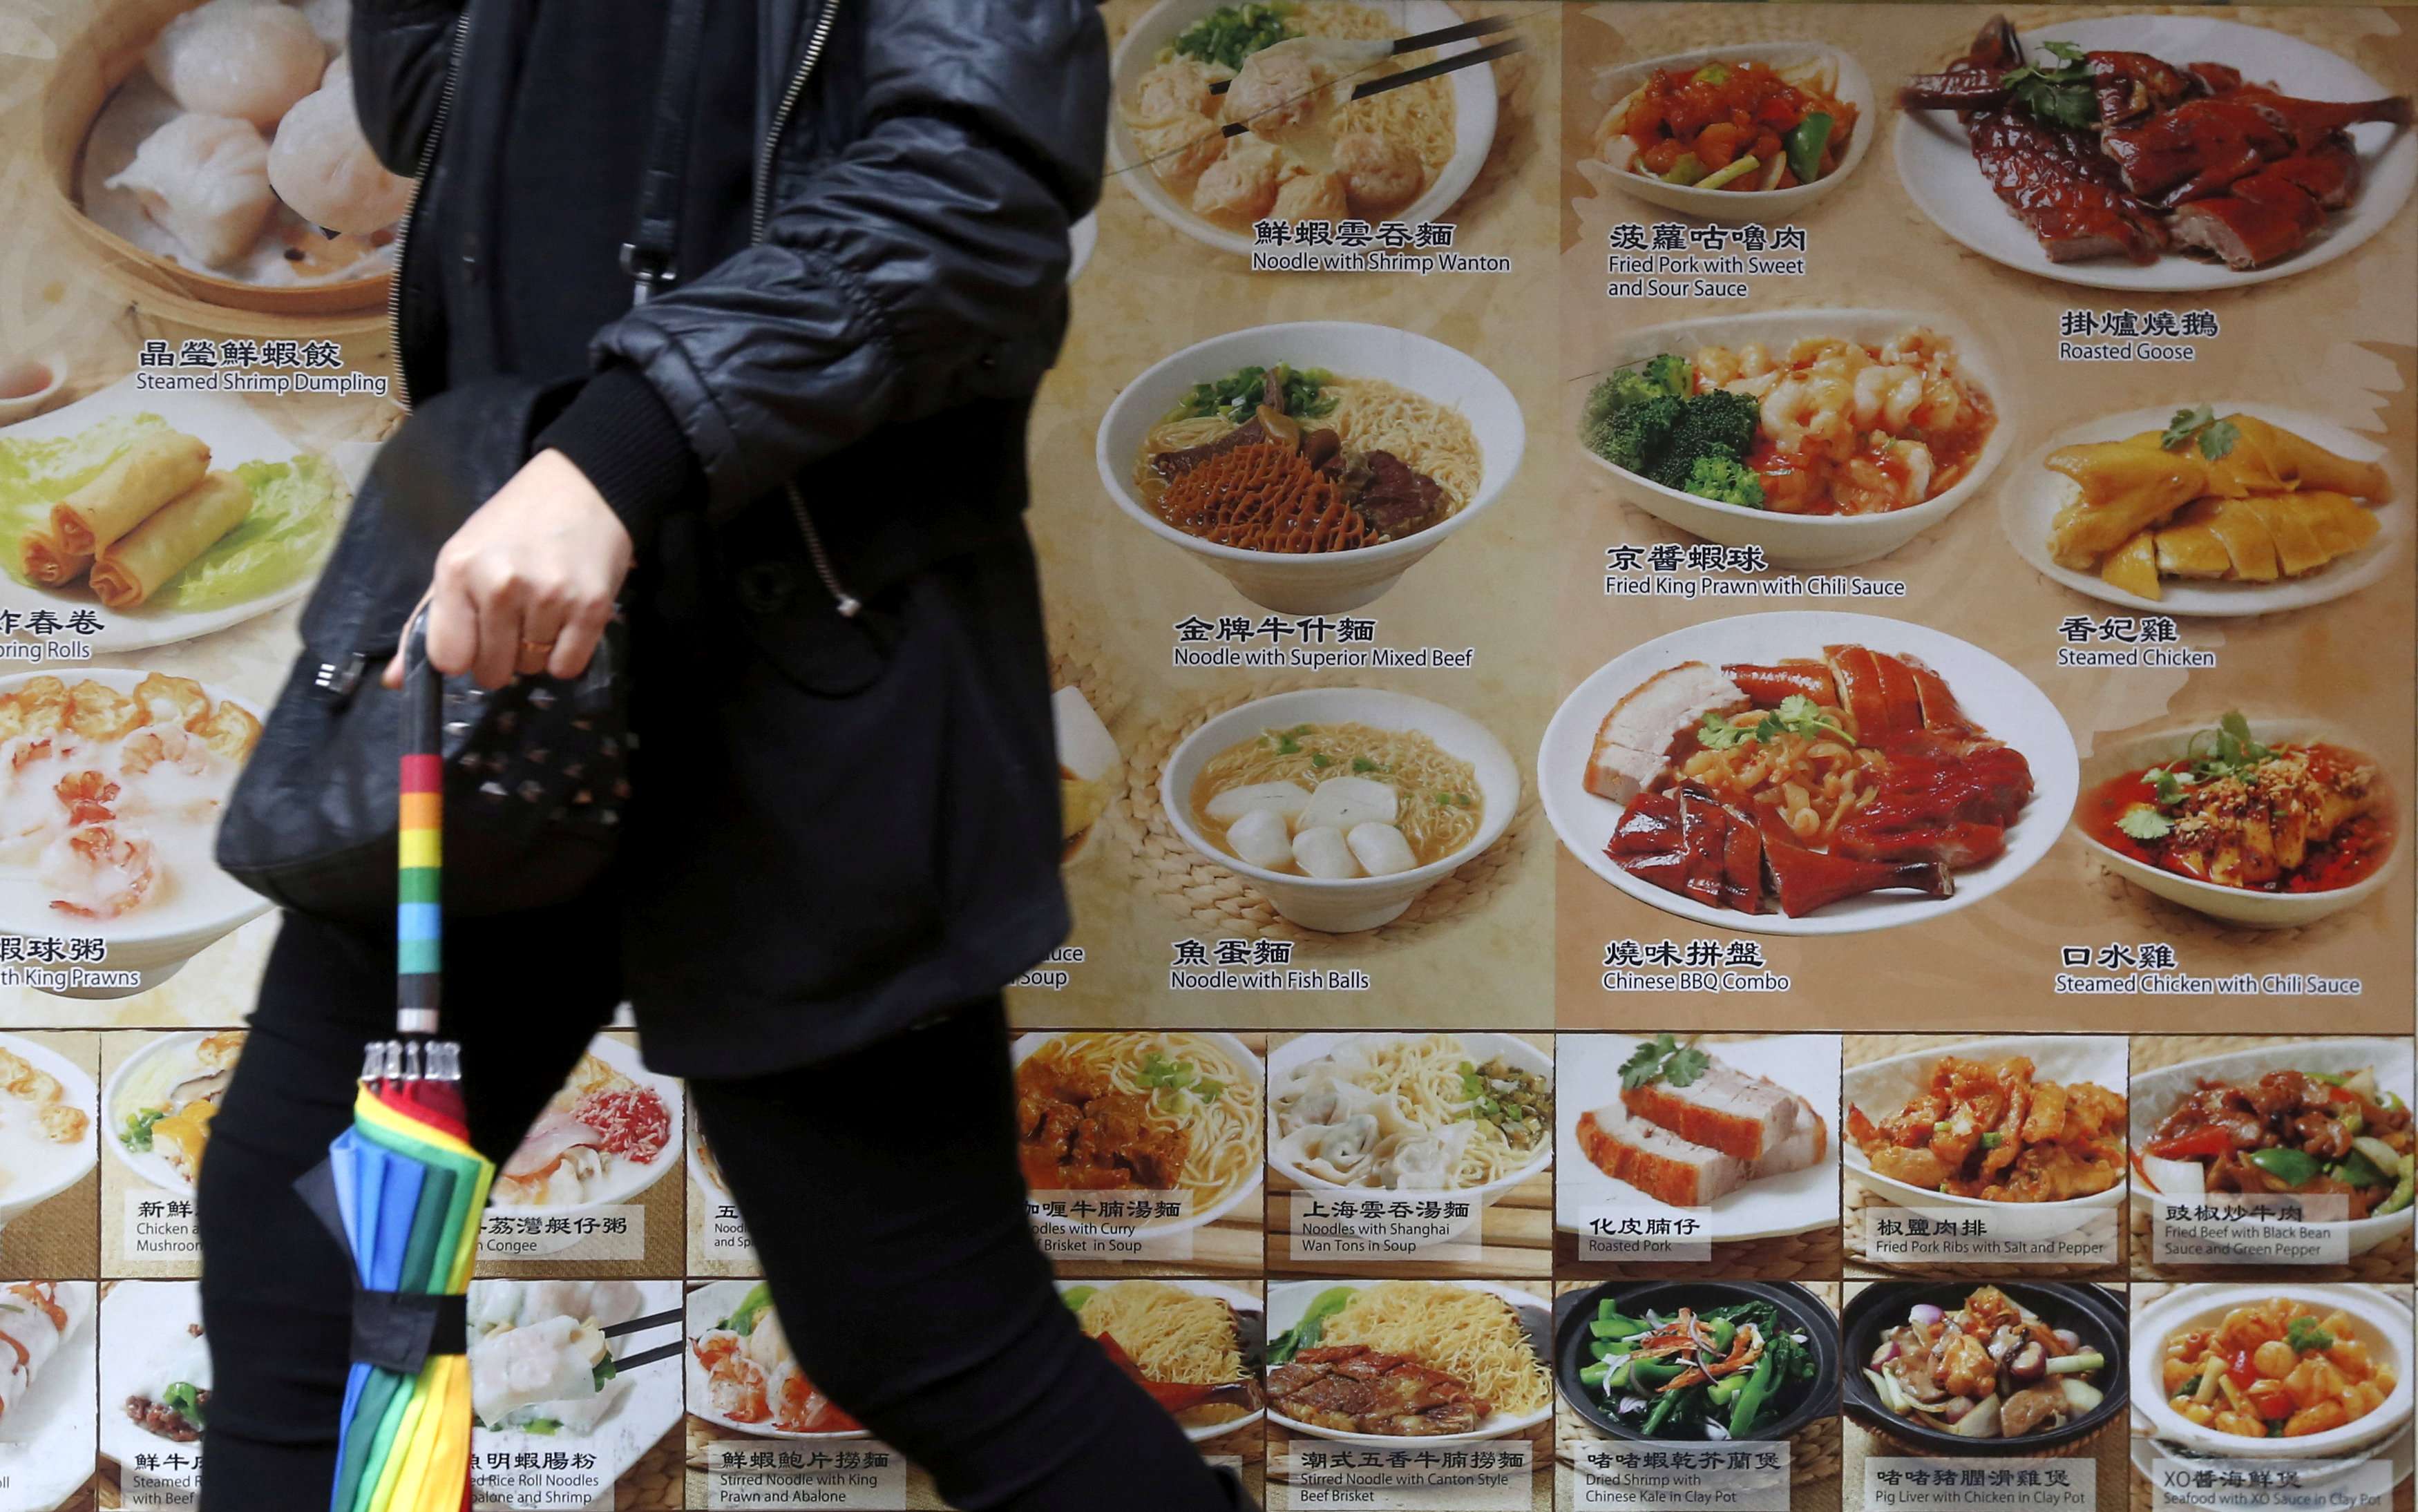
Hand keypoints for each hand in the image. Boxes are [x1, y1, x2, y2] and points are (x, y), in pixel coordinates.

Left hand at [383, 449, 632, 690]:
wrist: (583, 489)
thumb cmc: (514, 525)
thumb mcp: (460, 559)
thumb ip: (428, 621)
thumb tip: (392, 681)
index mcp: (457, 571)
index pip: (449, 657)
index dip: (463, 655)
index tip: (475, 637)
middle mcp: (500, 585)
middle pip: (492, 672)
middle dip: (501, 657)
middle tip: (514, 621)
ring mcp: (549, 596)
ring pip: (532, 668)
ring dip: (536, 651)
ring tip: (543, 610)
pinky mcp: (591, 607)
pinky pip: (568, 667)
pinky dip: (566, 655)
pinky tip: (566, 620)